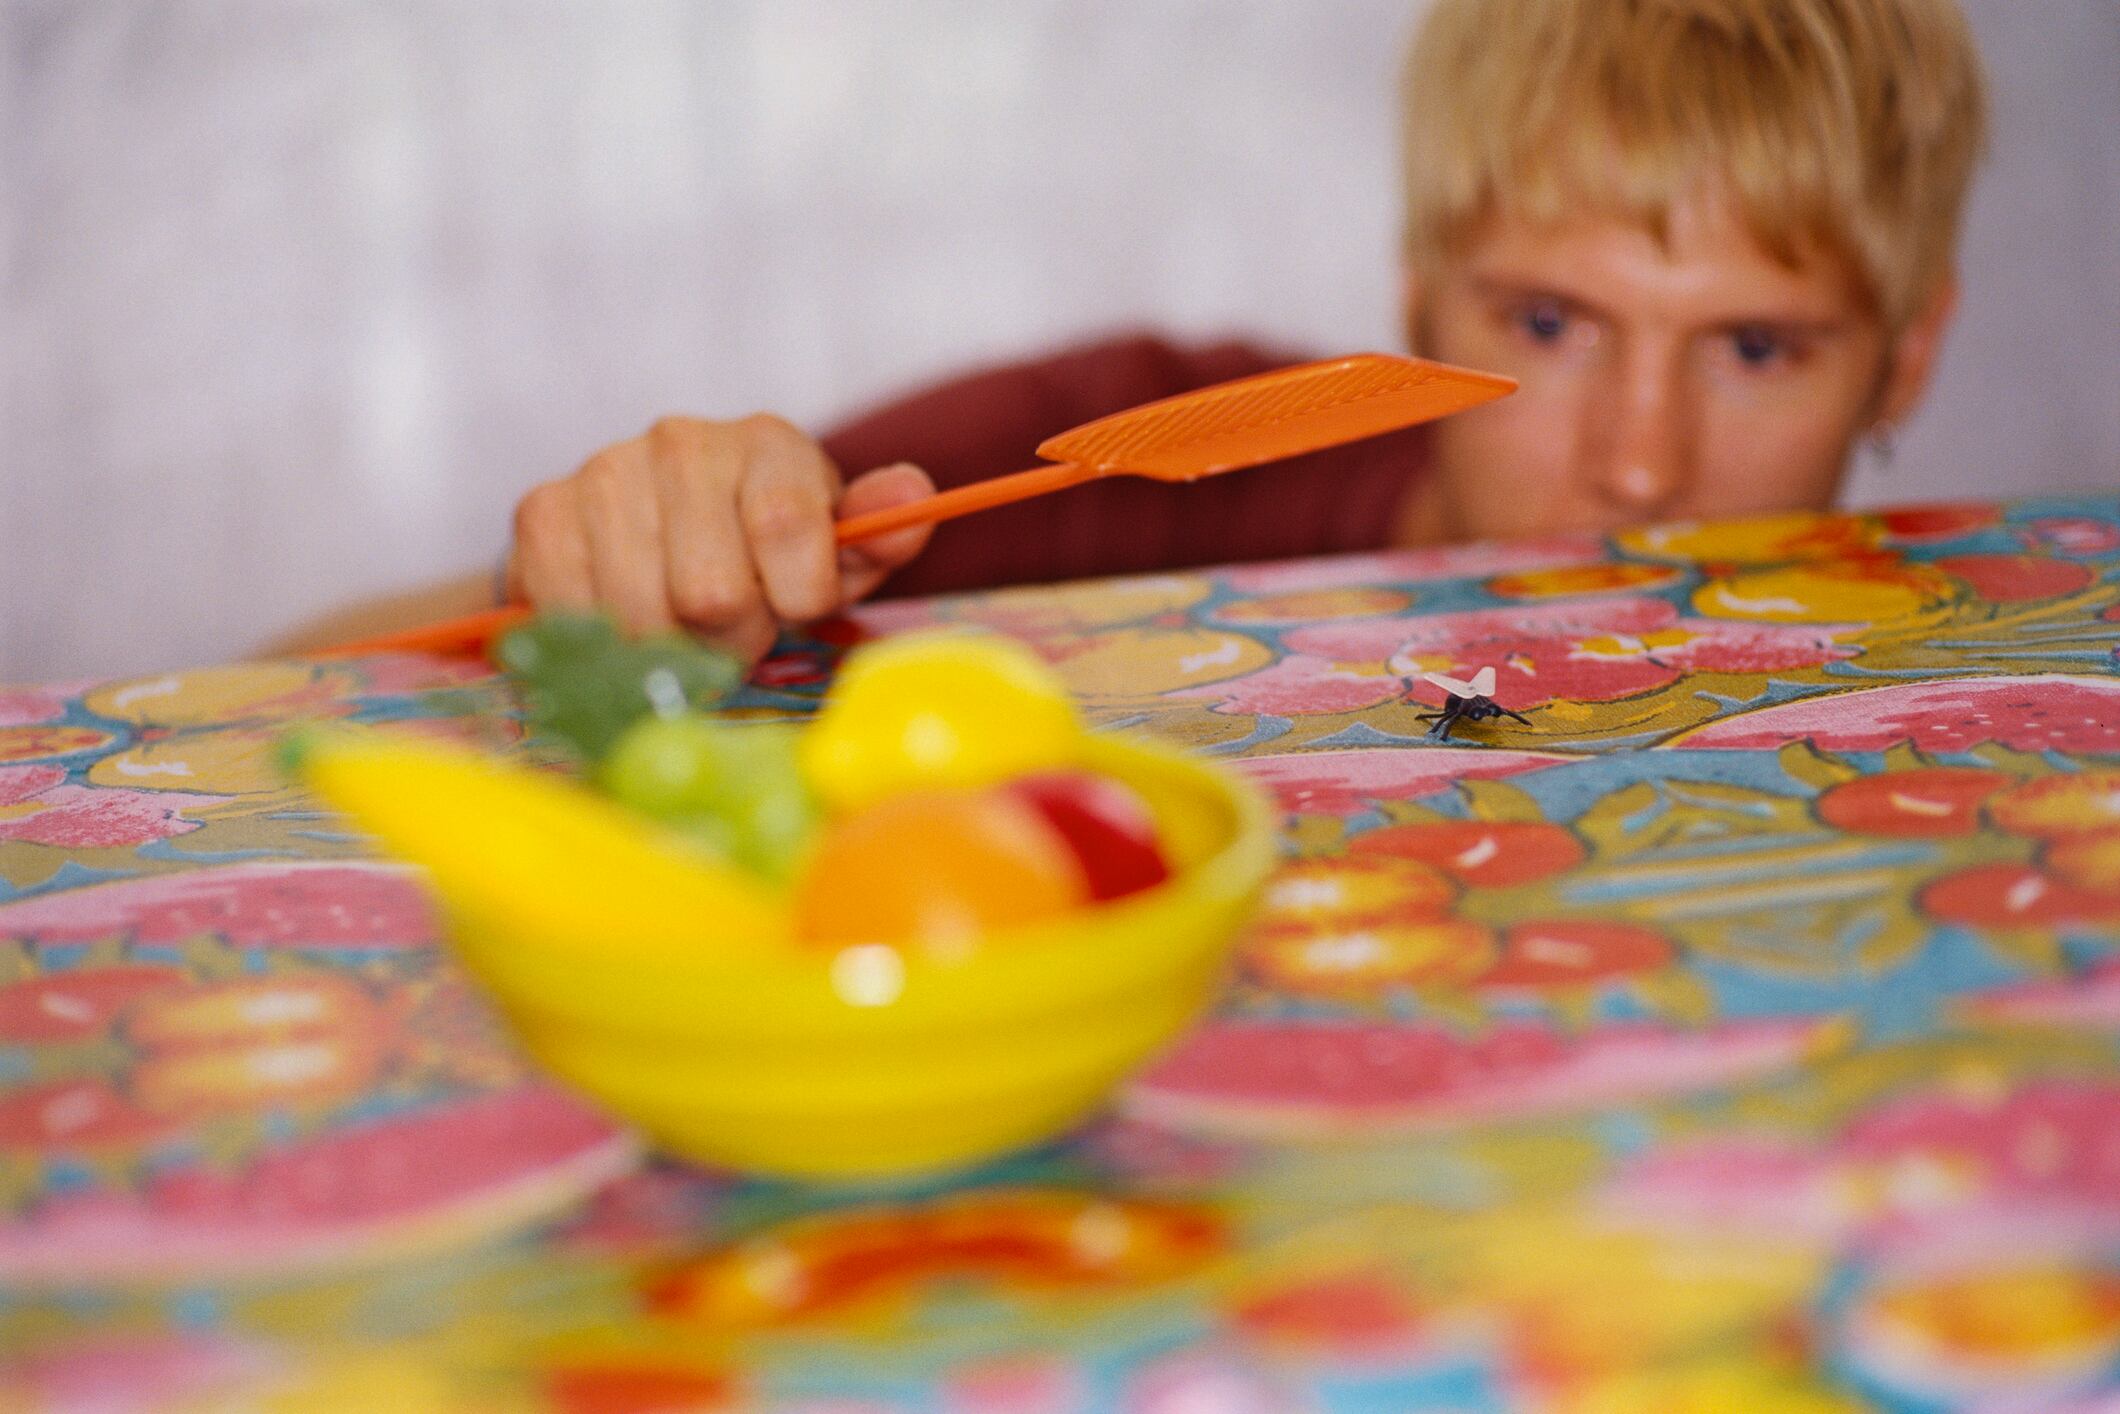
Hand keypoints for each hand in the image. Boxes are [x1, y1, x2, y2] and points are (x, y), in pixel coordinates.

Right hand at [506, 415, 934, 664]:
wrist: (655, 536)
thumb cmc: (766, 556)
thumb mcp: (834, 555)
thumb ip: (878, 535)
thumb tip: (914, 495)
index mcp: (769, 443)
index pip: (788, 526)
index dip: (796, 596)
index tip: (795, 607)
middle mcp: (684, 441)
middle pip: (713, 591)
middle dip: (733, 634)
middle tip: (735, 625)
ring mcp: (606, 471)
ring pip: (643, 615)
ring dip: (670, 646)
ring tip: (684, 624)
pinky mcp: (541, 512)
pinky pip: (574, 612)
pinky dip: (607, 640)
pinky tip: (629, 617)